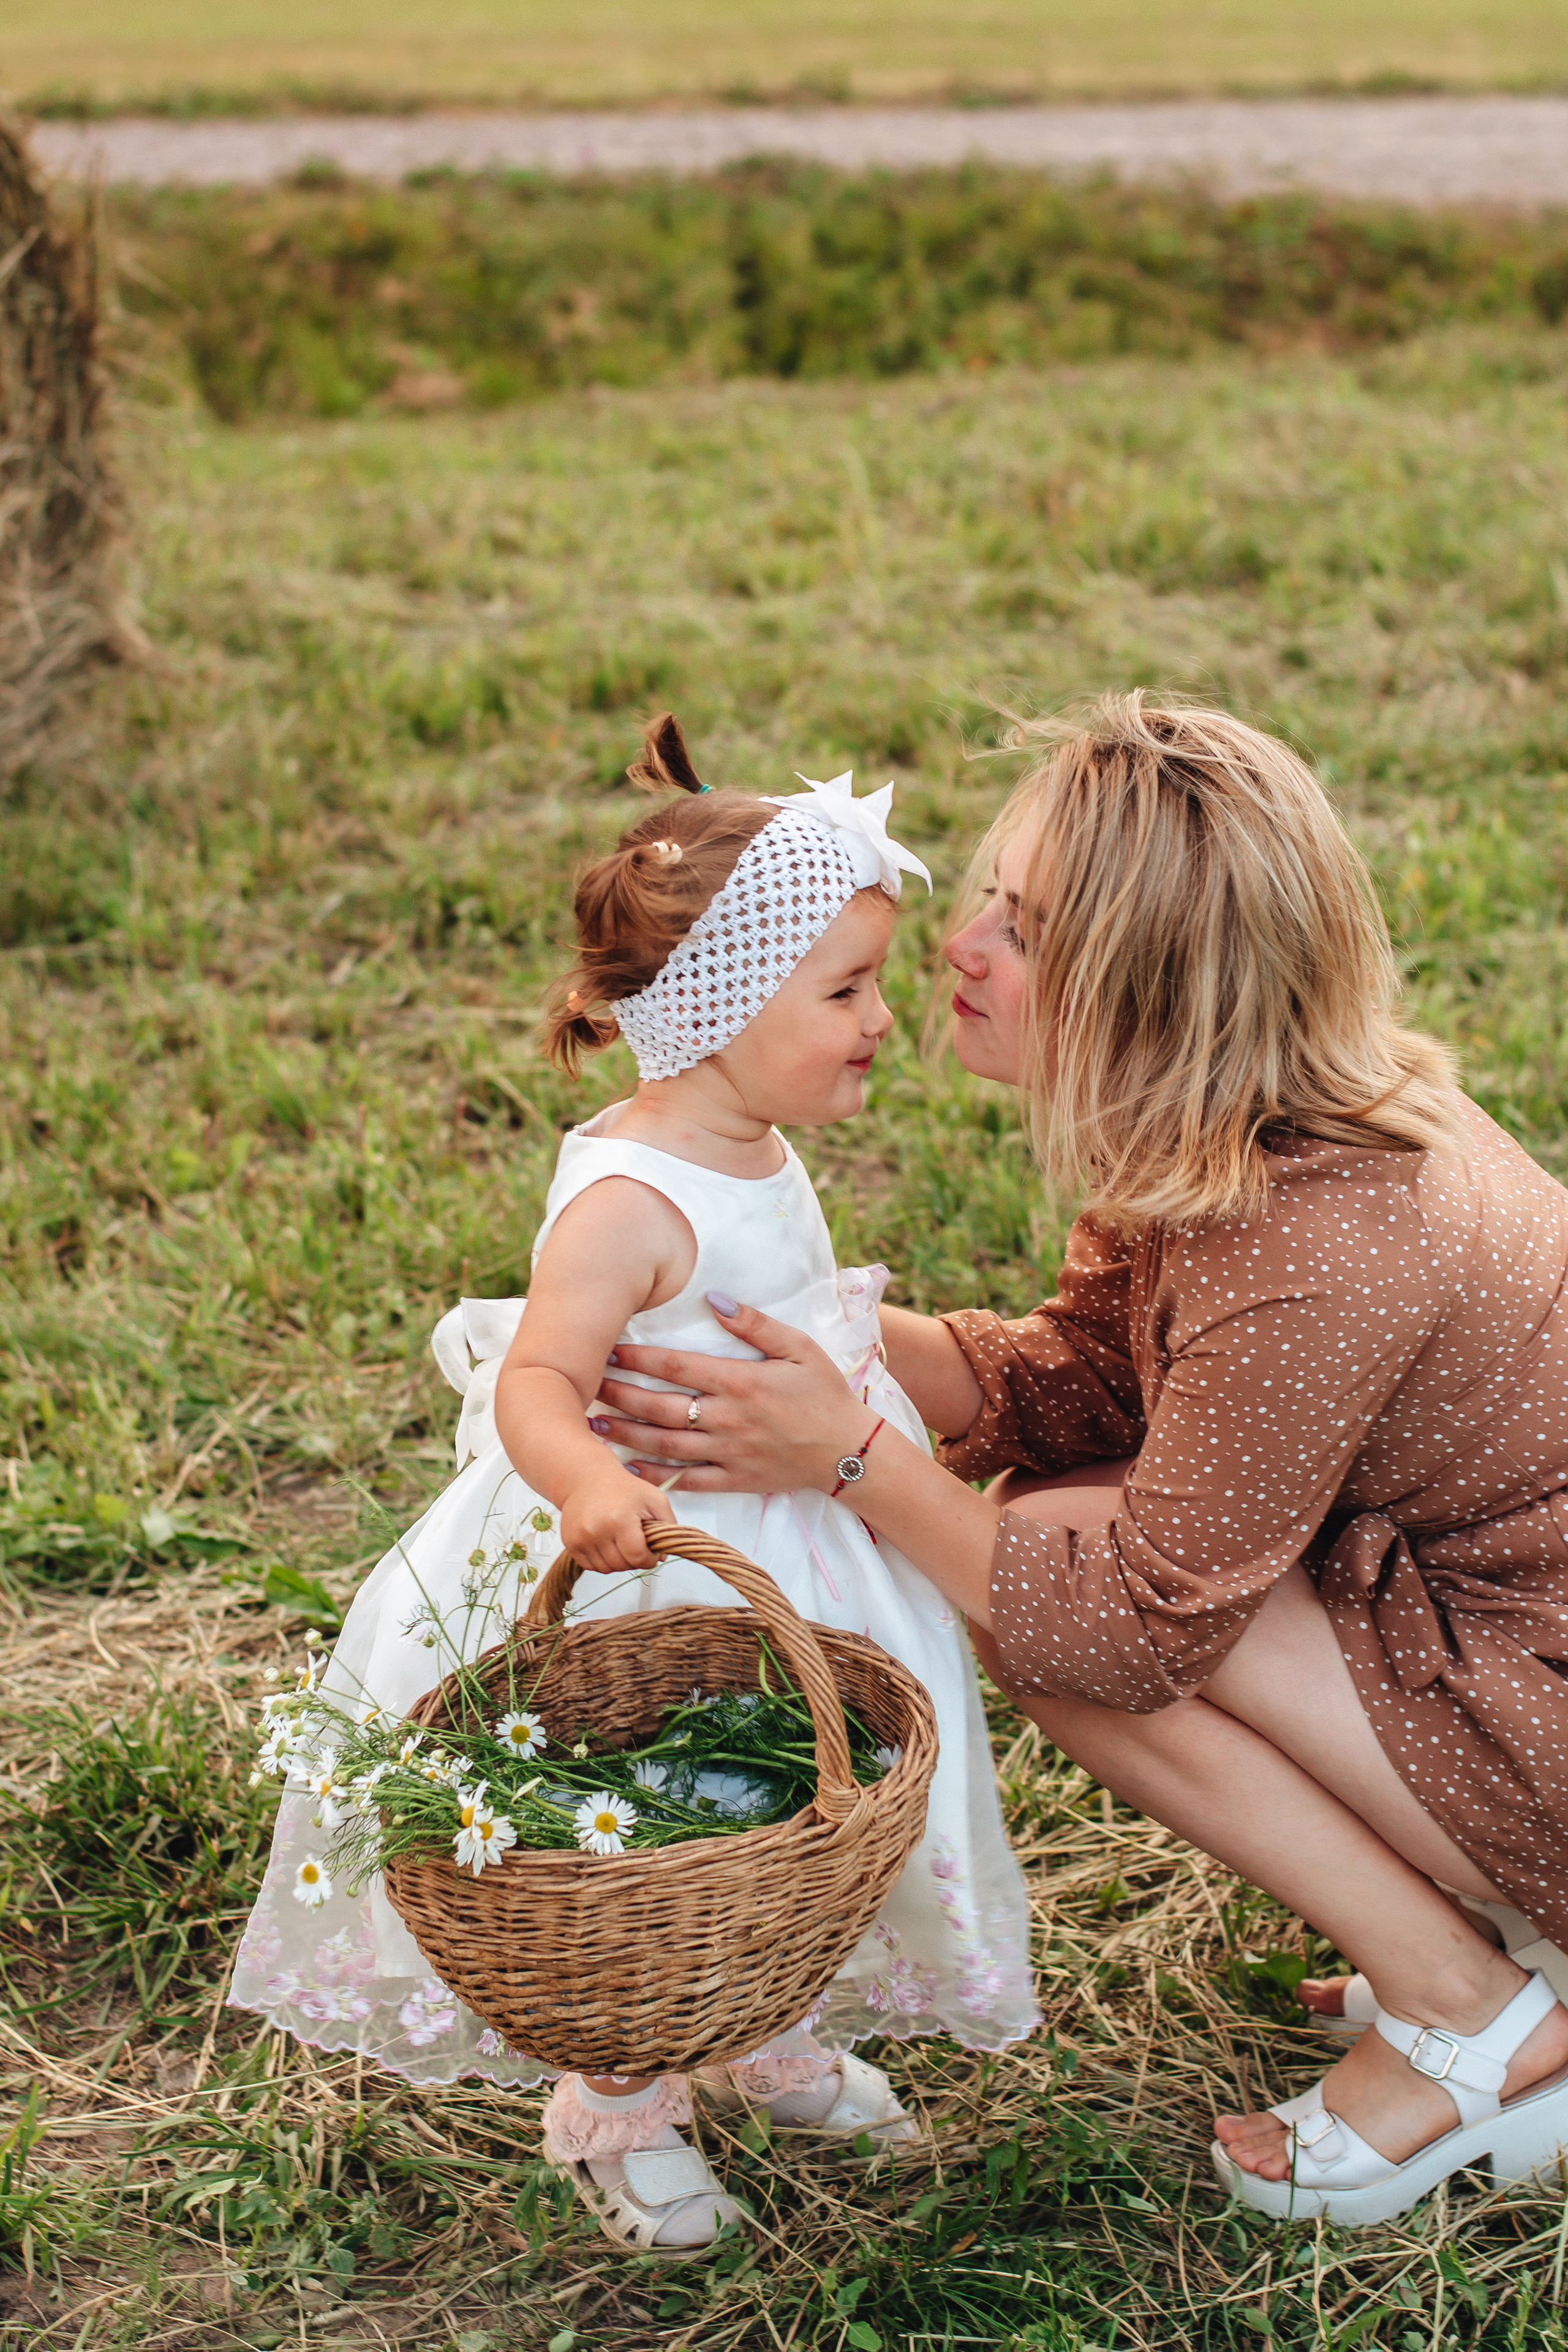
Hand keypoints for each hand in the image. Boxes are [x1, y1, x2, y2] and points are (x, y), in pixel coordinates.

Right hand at [559, 1458, 674, 1573]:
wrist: (588, 1478)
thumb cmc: (623, 1488)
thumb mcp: (655, 1499)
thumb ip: (668, 1526)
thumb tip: (662, 1556)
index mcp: (619, 1519)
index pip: (637, 1557)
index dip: (649, 1558)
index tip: (650, 1550)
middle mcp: (596, 1530)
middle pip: (622, 1566)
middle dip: (634, 1559)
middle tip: (635, 1542)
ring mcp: (580, 1538)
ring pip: (606, 1569)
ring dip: (618, 1561)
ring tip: (620, 1541)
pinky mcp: (570, 1543)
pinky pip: (590, 1566)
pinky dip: (602, 1560)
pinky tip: (607, 1543)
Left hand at [594, 1297, 874, 1493]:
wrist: (851, 1453)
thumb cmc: (825, 1394)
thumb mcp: (799, 1347)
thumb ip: (755, 1324)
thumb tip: (715, 1300)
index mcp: (740, 1382)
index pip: (675, 1366)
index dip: (637, 1357)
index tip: (608, 1349)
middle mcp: (727, 1419)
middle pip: (659, 1406)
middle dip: (619, 1394)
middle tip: (586, 1386)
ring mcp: (728, 1453)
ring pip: (664, 1444)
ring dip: (626, 1434)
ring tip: (593, 1424)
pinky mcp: (735, 1479)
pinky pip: (687, 1480)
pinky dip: (656, 1476)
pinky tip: (628, 1469)